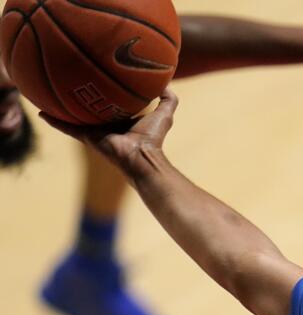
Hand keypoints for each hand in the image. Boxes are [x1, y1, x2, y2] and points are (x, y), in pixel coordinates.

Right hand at [39, 90, 178, 177]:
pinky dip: (54, 121)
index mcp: (121, 118)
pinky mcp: (87, 137)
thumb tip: (166, 82)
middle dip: (79, 96)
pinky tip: (41, 111)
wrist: (142, 156)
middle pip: (89, 107)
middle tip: (66, 80)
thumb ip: (168, 98)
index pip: (109, 102)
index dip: (103, 91)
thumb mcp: (165, 113)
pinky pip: (66, 127)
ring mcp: (95, 131)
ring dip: (60, 106)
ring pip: (73, 116)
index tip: (95, 77)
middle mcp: (106, 124)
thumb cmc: (154, 138)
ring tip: (46, 93)